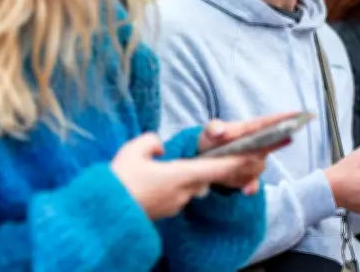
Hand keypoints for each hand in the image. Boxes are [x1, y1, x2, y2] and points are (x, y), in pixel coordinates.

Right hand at [111, 133, 264, 219]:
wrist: (103, 216)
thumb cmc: (119, 182)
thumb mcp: (134, 150)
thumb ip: (152, 142)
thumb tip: (159, 146)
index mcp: (182, 175)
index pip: (219, 168)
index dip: (239, 161)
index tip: (256, 155)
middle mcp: (184, 192)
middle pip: (205, 176)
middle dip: (207, 167)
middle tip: (202, 155)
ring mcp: (175, 204)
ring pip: (189, 186)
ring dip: (184, 176)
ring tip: (162, 169)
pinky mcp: (165, 212)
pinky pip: (175, 195)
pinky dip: (172, 186)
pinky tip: (151, 183)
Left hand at [198, 112, 299, 190]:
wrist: (202, 161)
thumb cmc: (210, 141)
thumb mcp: (208, 131)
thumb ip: (214, 128)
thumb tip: (220, 131)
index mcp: (251, 130)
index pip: (272, 122)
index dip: (287, 118)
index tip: (302, 114)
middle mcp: (258, 145)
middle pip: (268, 148)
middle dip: (261, 150)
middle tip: (250, 152)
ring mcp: (255, 163)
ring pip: (258, 167)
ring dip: (243, 168)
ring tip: (227, 167)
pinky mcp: (248, 179)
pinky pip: (253, 184)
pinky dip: (250, 187)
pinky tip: (246, 190)